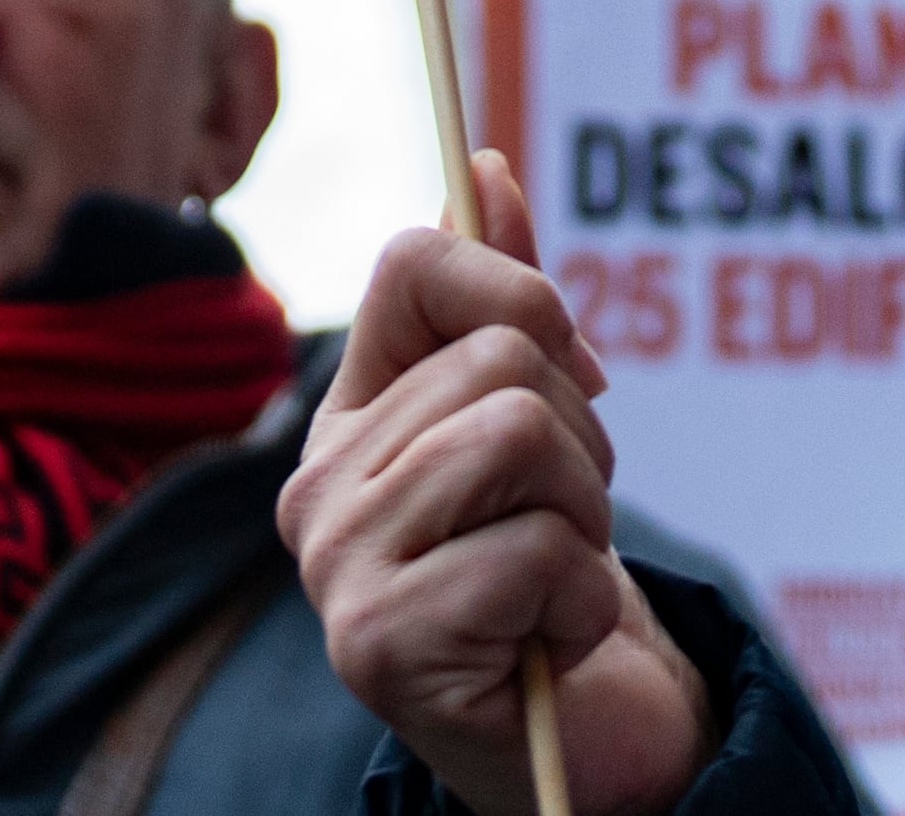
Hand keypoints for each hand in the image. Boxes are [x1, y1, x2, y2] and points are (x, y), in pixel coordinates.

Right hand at [281, 153, 712, 815]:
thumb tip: (482, 166)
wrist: (571, 738)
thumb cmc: (547, 575)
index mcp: (350, 413)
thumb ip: (505, 303)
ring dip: (586, 515)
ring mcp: (337, 565)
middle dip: (581, 436)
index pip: (411, 265)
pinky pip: (535, 552)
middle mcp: (318, 481)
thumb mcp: (537, 426)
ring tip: (556, 574)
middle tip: (566, 518)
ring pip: (519, 436)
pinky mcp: (380, 644)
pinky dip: (580, 598)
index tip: (573, 368)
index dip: (519, 291)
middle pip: (498, 356)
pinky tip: (546, 640)